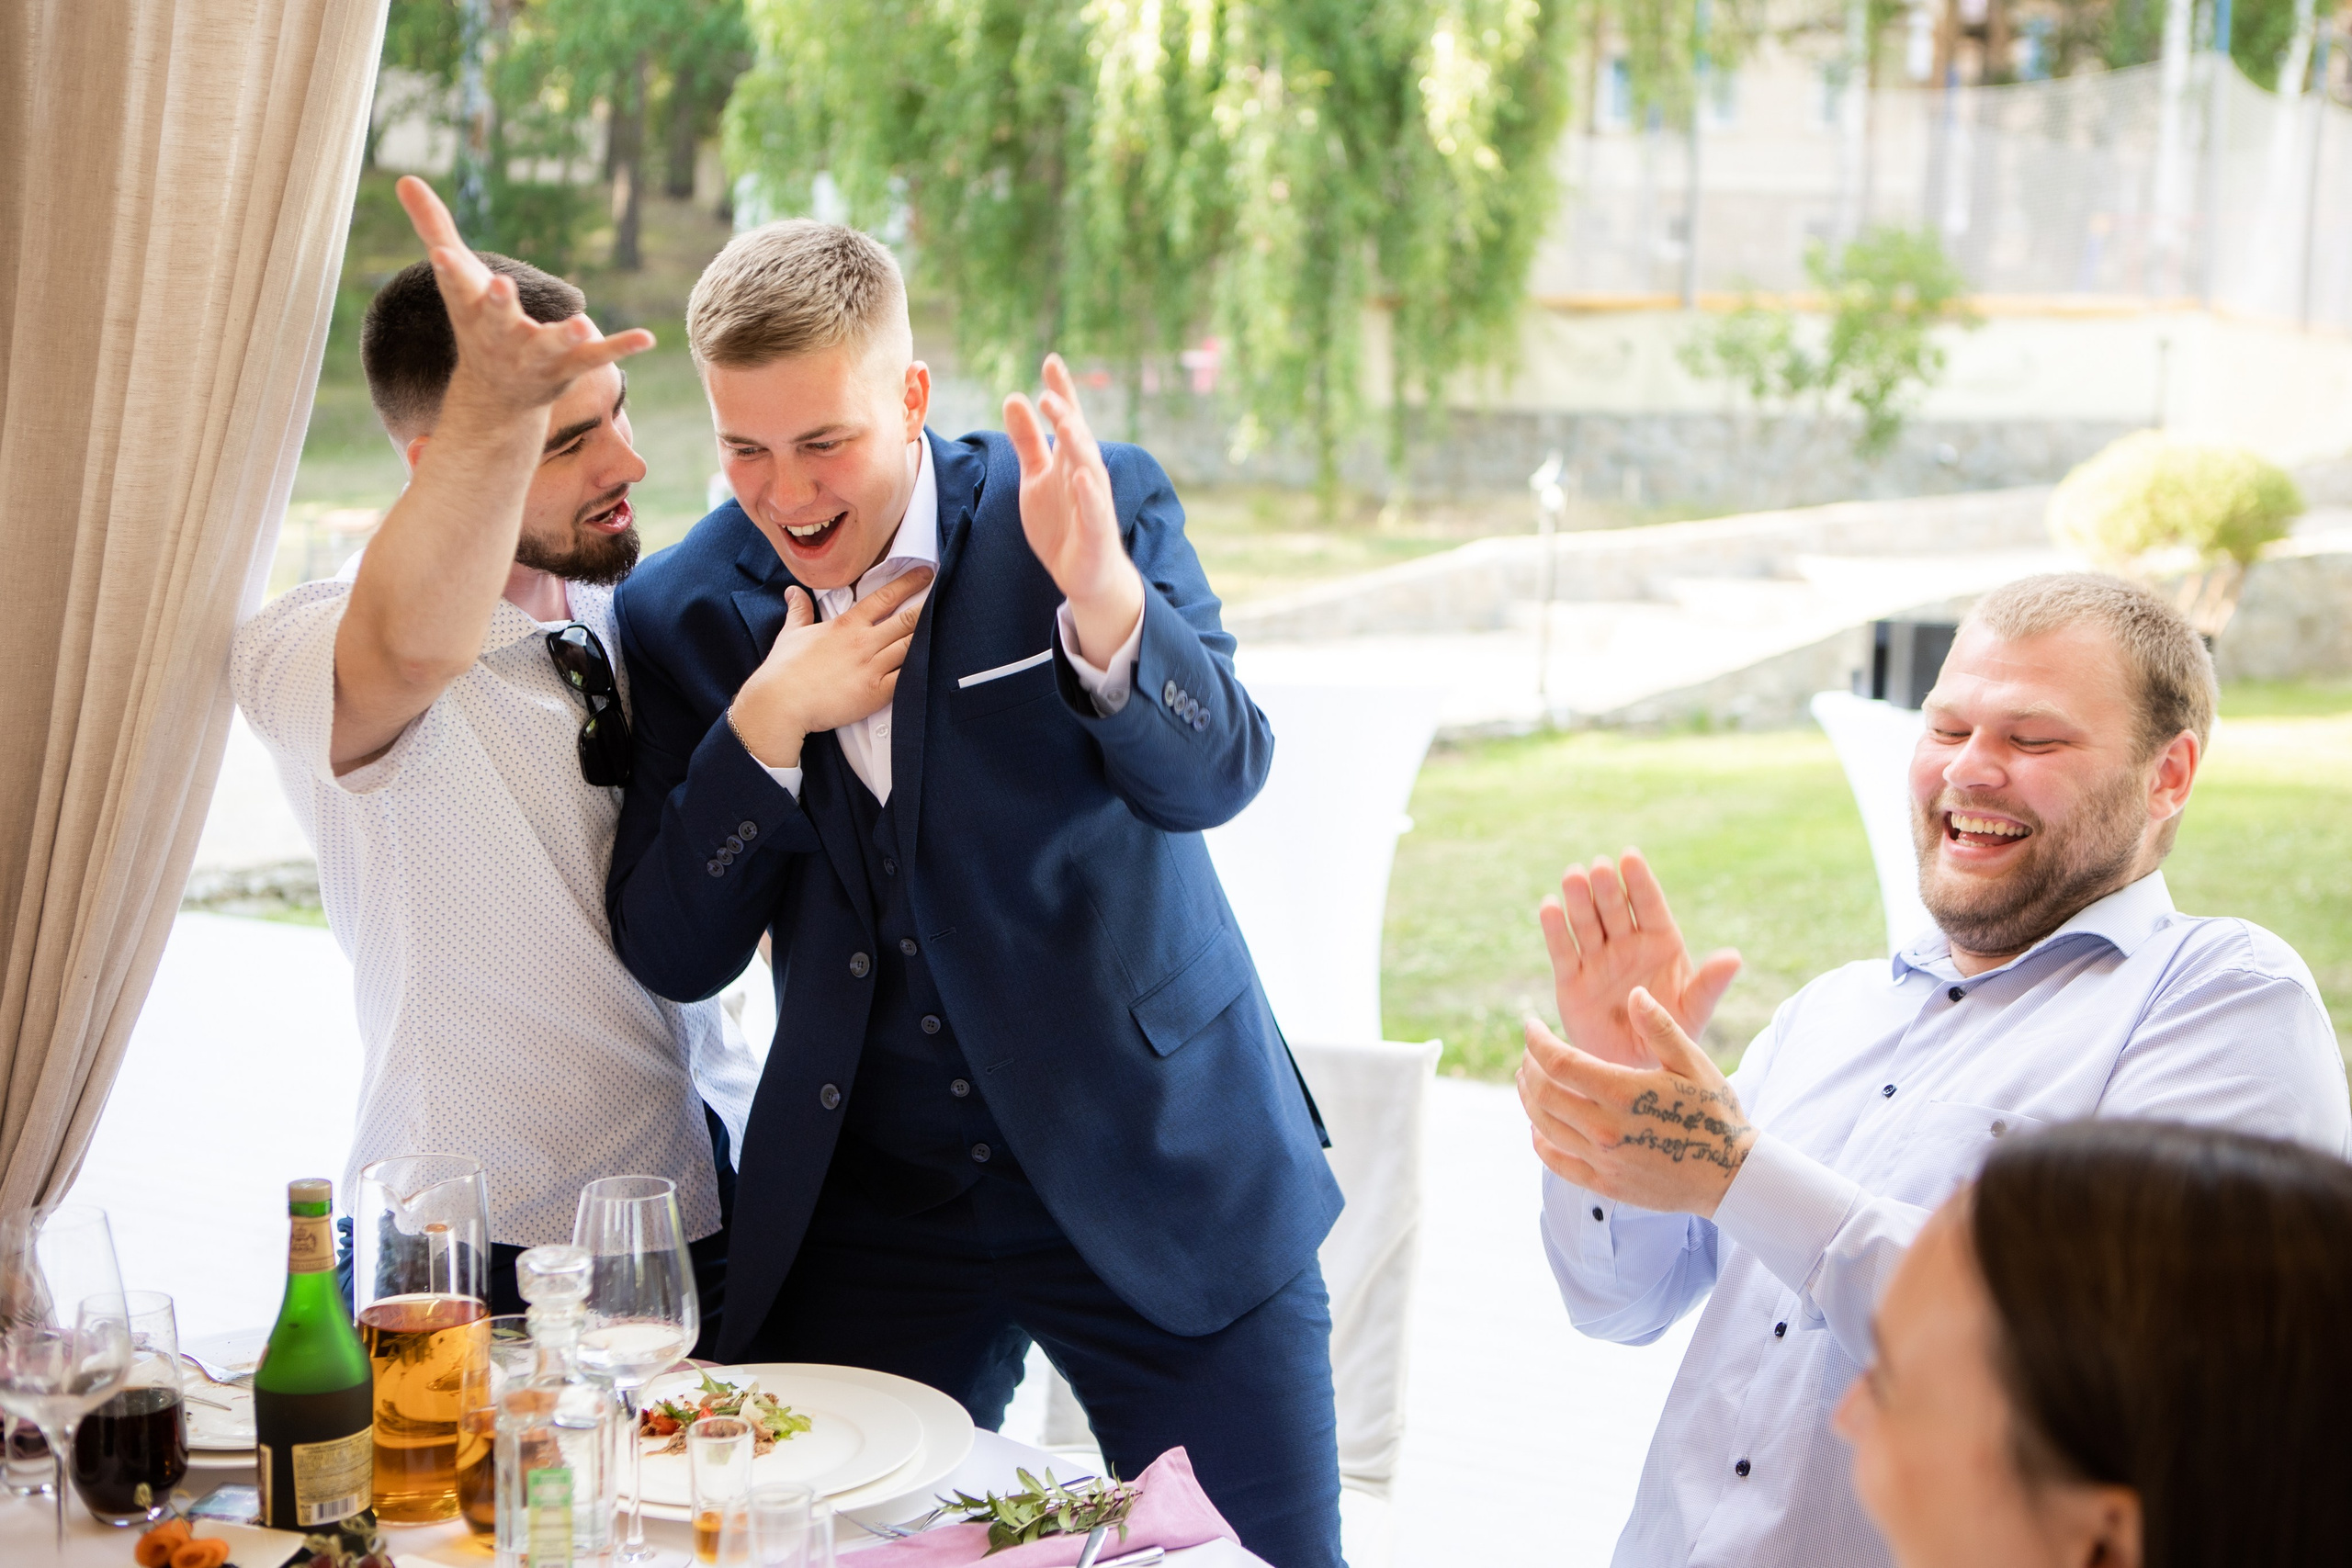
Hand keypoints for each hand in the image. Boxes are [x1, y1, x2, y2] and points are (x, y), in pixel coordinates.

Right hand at [394, 175, 652, 424]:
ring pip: (549, 345)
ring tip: (583, 322)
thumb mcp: (456, 276)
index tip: (442, 253)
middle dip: (499, 305)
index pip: (455, 286)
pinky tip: (647, 338)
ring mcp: (536, 355)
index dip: (448, 269)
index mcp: (471, 310)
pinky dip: (620, 347)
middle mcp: (501, 336)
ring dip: (564, 336)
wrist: (496, 397)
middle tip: (501, 285)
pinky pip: (596, 357)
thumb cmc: (476, 323)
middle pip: (498, 319)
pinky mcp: (568, 366)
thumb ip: (433, 227)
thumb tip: (404, 177)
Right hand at [728, 569, 931, 767]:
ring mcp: (872, 667)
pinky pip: (907, 678)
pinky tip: (937, 661)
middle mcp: (864, 642)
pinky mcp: (876, 692)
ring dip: (930, 635)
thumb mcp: (791, 634)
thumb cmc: (784, 669)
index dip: (908, 583)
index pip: (884, 597)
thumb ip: (800, 611)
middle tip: (946, 595)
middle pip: (906, 619)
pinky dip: (923, 668)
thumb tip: (793, 592)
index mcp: (846, 625)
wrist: (781, 703)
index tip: (926, 573)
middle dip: (928, 605)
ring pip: (911, 645)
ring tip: (950, 625)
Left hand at [1003, 354, 1143, 664]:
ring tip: (1065, 424)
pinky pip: (1093, 509)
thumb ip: (1027, 439)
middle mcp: (1085, 474)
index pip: (1067, 418)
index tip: (1050, 361)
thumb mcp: (1036, 476)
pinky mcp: (1096, 530)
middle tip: (1049, 393)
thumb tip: (1013, 397)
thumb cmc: (1063, 522)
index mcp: (1070, 459)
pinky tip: (1080, 477)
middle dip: (1067, 414)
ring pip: (1088, 469)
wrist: (1086, 576)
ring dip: (1078, 446)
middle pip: (1078, 438)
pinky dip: (1088, 494)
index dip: (1060, 391)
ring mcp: (1093, 502)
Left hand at [1517, 986, 1754, 1216]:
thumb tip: (1634, 993)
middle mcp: (1605, 1129)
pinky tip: (1538, 1127)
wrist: (1731, 1175)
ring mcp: (1603, 1160)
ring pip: (1544, 1126)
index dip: (1537, 1041)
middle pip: (1544, 1093)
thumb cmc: (1715, 1112)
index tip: (1531, 1025)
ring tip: (1527, 1080)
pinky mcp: (1605, 1184)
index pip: (1559, 1062)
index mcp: (1623, 1093)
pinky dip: (1540, 1141)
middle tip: (1529, 1052)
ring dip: (1528, 1099)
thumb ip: (1660, 1028)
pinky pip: (1557, 1162)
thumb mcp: (1693, 1063)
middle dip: (1529, 1066)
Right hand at [1539, 849, 1740, 1068]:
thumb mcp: (1694, 1010)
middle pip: (1614, 909)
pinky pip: (1563, 950)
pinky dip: (1555, 929)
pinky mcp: (1571, 979)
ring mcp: (1597, 958)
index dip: (1639, 882)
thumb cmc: (1670, 1033)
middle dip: (1607, 888)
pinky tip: (1550, 906)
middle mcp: (1626, 943)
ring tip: (1573, 876)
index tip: (1629, 857)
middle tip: (1599, 867)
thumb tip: (1734, 957)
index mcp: (1659, 942)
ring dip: (1579, 899)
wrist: (1634, 1067)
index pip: (1649, 906)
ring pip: (1586, 923)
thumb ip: (1709, 983)